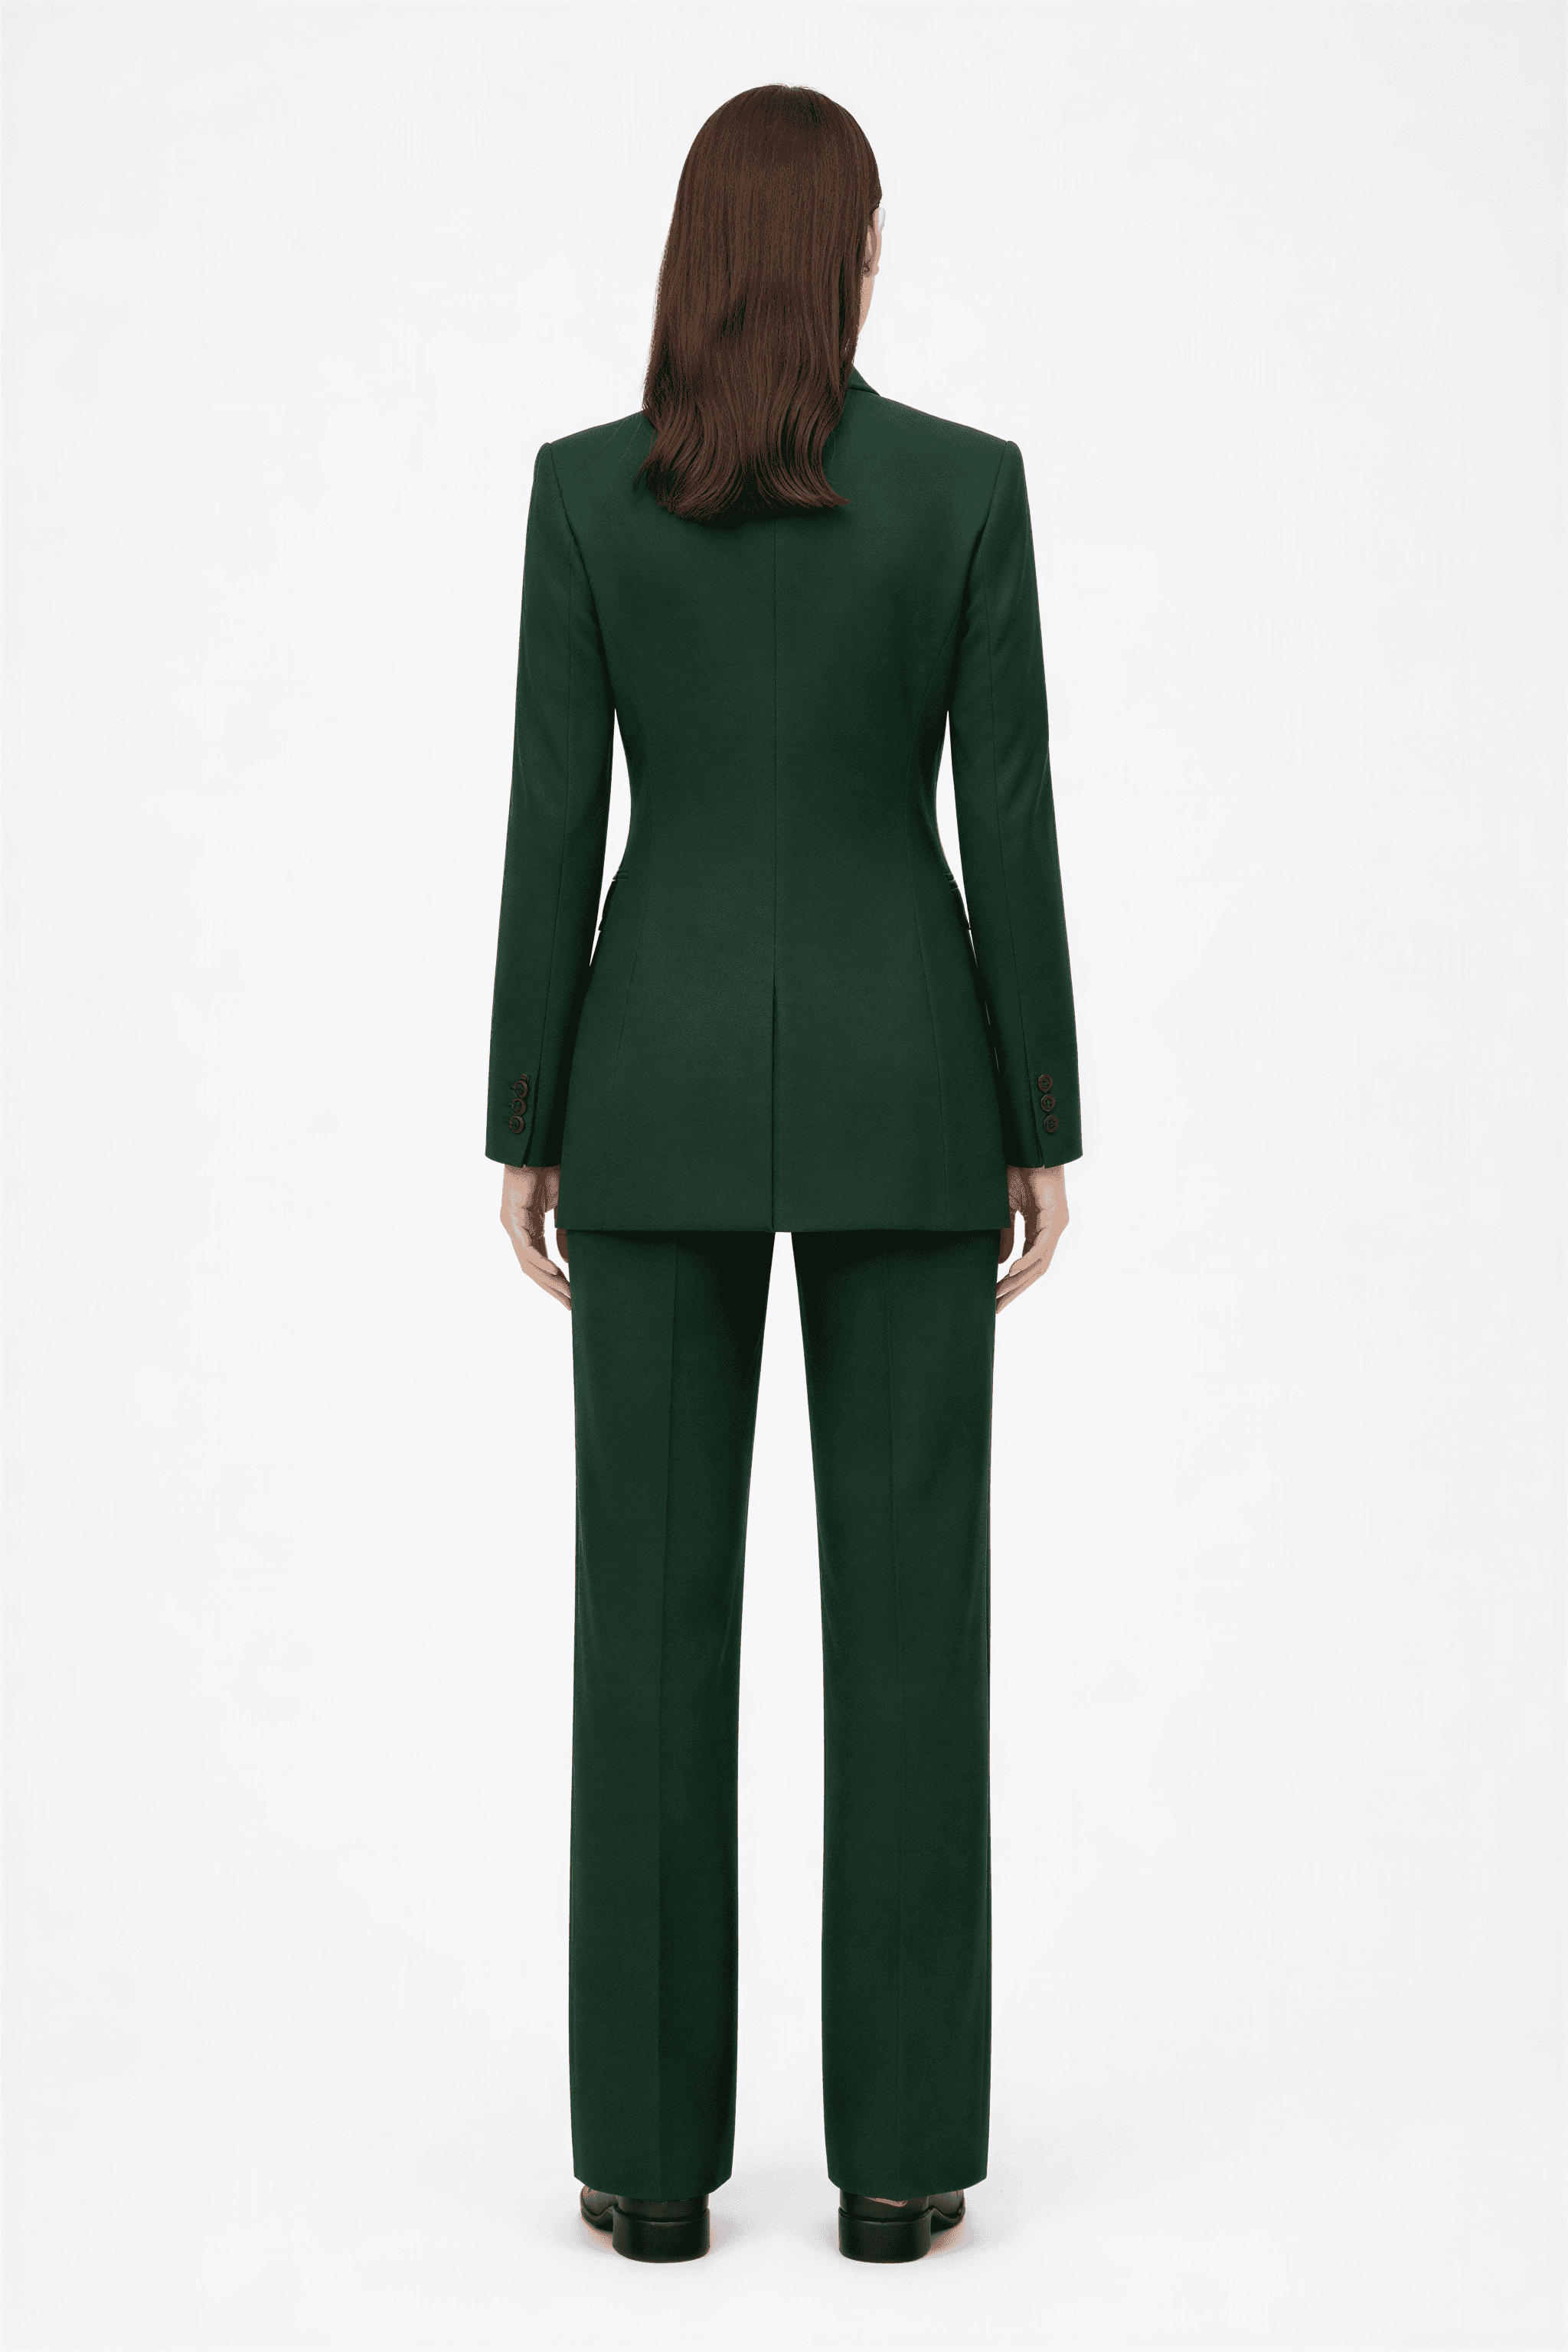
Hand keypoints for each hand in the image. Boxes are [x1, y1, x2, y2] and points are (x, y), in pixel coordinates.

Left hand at [500, 1163, 570, 1311]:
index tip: (571, 1298)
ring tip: (566, 1295)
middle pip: (533, 1270)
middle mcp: (518, 1230)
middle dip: (553, 1289)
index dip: (555, 1282)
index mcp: (529, 1228)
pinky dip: (540, 1261)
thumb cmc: (550, 1170)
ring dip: (548, 1280)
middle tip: (570, 1307)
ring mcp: (513, 1225)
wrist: (538, 1146)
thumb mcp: (564, 1207)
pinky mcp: (512, 1217)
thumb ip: (564, 1234)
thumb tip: (567, 1261)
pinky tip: (555, 1271)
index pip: (541, 1263)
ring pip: (529, 1262)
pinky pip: (526, 1246)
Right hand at [996, 1163, 1068, 1314]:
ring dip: (1018, 1280)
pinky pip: (1041, 1245)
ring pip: (1039, 1262)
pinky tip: (1012, 1271)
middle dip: (1014, 1290)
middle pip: (1034, 1270)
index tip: (994, 1299)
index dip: (1012, 1283)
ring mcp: (1056, 1225)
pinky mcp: (1056, 1217)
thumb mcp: (1005, 1208)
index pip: (1027, 1264)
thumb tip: (1002, 1262)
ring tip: (999, 1295)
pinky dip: (1028, 1260)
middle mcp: (1051, 1230)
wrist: (1029, 1146)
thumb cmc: (1018, 1169)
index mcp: (1039, 1228)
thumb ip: (1005, 1234)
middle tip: (996, 1309)